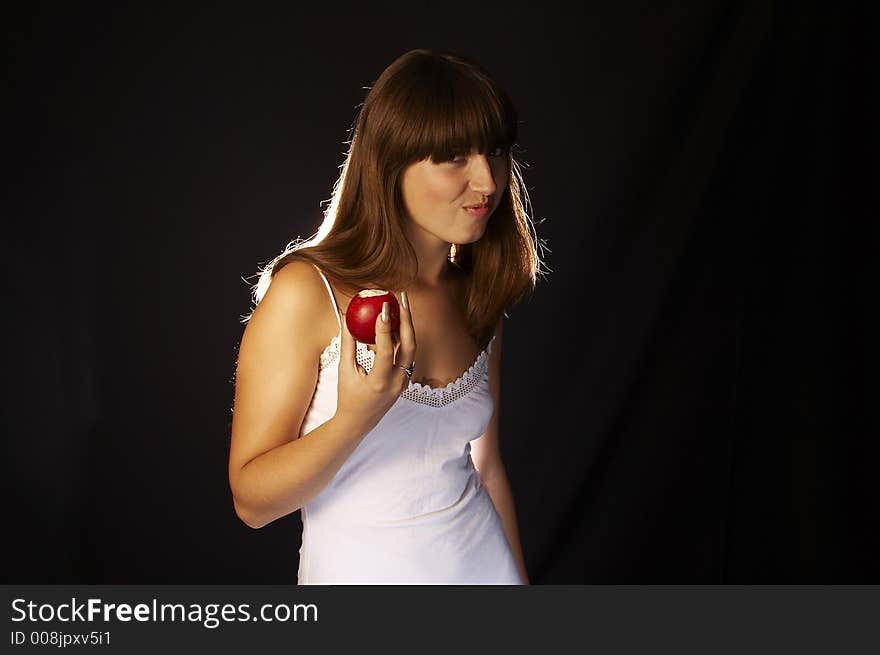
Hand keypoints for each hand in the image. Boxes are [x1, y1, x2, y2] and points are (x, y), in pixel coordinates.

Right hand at [335, 291, 416, 432]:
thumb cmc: (348, 395)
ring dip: (407, 326)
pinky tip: (396, 322)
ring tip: (400, 305)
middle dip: (407, 319)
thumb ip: (347, 343)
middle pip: (409, 345)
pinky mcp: (406, 379)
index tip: (383, 307)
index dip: (385, 327)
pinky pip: (407, 354)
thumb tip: (345, 316)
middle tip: (401, 298)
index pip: (386, 350)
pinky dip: (403, 337)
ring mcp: (404, 381)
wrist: (359, 422)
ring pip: (411, 348)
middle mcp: (397, 382)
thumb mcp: (344, 369)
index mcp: (379, 382)